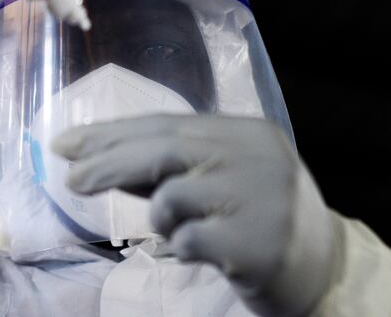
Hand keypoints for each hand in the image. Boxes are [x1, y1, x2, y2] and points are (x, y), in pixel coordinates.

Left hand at [52, 115, 339, 316]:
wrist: (323, 267)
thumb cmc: (256, 216)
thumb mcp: (219, 178)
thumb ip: (169, 165)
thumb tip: (96, 157)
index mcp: (245, 132)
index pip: (165, 125)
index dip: (111, 134)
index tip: (67, 144)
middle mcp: (255, 156)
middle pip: (163, 149)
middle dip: (107, 163)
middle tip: (70, 178)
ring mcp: (260, 198)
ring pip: (170, 197)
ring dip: (162, 218)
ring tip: (188, 229)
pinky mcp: (256, 243)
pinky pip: (186, 241)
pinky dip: (182, 247)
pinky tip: (206, 250)